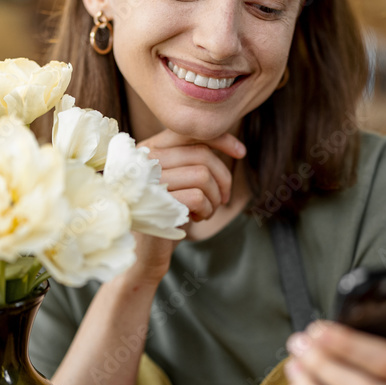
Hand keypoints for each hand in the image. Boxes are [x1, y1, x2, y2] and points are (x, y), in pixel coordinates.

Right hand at [123, 130, 245, 286]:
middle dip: (222, 179)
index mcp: (149, 149)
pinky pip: (198, 197)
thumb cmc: (167, 213)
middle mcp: (144, 160)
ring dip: (214, 198)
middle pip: (201, 154)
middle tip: (222, 199)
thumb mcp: (180, 181)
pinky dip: (206, 210)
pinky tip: (196, 218)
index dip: (221, 139)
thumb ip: (194, 159)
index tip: (241, 152)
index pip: (190, 132)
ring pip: (202, 175)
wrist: (146, 252)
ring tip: (206, 211)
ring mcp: (148, 181)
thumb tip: (235, 146)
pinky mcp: (156, 203)